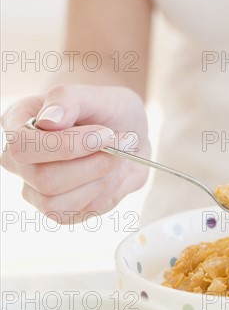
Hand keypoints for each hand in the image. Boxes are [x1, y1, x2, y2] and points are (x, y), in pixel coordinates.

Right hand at [1, 84, 150, 223]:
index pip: (23, 146)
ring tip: (116, 160)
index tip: (106, 133)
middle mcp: (20, 161)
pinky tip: (110, 176)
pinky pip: (78, 214)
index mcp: (17, 124)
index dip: (67, 146)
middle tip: (120, 144)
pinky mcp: (61, 210)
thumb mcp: (98, 95)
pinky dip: (104, 196)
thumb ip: (69, 99)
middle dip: (92, 165)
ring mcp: (37, 190)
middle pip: (44, 180)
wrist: (131, 134)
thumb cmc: (109, 111)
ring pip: (58, 204)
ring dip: (99, 182)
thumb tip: (47, 122)